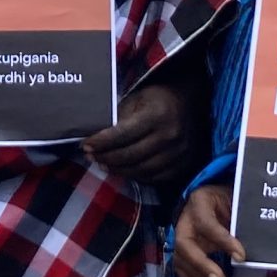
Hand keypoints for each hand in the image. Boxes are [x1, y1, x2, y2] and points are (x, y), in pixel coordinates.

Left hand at [84, 83, 199, 185]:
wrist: (191, 102)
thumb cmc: (158, 98)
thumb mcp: (136, 99)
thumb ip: (118, 118)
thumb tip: (95, 136)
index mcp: (157, 115)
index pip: (122, 134)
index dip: (101, 142)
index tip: (85, 145)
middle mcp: (169, 136)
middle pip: (130, 155)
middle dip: (106, 157)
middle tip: (90, 156)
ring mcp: (178, 153)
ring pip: (141, 170)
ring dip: (118, 170)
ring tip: (103, 163)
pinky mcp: (183, 164)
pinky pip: (154, 178)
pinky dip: (136, 176)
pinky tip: (124, 170)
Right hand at [174, 184, 244, 276]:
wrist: (213, 197)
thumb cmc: (227, 198)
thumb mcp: (235, 201)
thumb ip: (241, 218)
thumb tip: (258, 239)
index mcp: (200, 201)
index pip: (207, 224)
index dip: (223, 241)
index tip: (241, 256)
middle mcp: (185, 219)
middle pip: (184, 244)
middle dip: (201, 264)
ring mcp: (180, 234)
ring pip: (179, 257)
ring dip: (197, 274)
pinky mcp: (181, 248)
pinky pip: (179, 266)